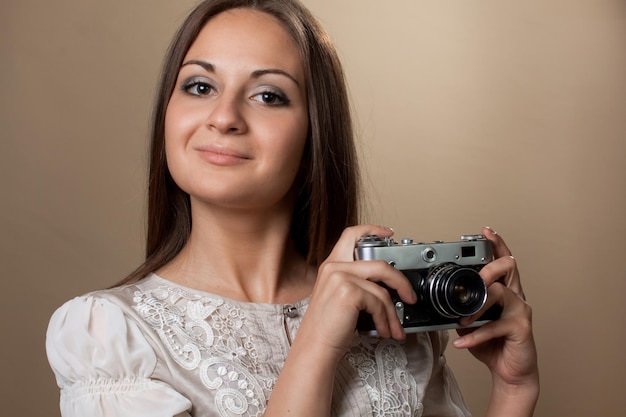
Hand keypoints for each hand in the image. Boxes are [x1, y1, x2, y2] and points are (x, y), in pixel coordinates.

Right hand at [299, 224, 416, 357]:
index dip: (372, 229)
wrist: (315, 347)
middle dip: (400, 282)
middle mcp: (334, 267)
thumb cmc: (327, 328)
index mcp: (331, 265)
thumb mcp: (339, 297)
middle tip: (409, 296)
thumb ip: (357, 283)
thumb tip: (386, 286)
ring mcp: (340, 277)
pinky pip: (378, 302)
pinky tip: (383, 330)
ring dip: (392, 312)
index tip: (388, 233)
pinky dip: (385, 319)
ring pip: (382, 288)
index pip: (351, 234)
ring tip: (394, 327)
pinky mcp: (348, 291)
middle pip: (380, 263)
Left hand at [453, 227, 538, 413]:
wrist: (511, 371)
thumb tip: (441, 300)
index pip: (503, 261)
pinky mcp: (521, 328)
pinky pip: (495, 325)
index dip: (497, 244)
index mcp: (505, 291)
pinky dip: (475, 334)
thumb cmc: (494, 344)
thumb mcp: (473, 321)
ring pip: (500, 293)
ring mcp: (520, 311)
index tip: (486, 231)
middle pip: (509, 267)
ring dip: (476, 306)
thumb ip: (464, 306)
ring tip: (462, 320)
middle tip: (473, 280)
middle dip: (487, 268)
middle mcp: (516, 296)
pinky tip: (462, 342)